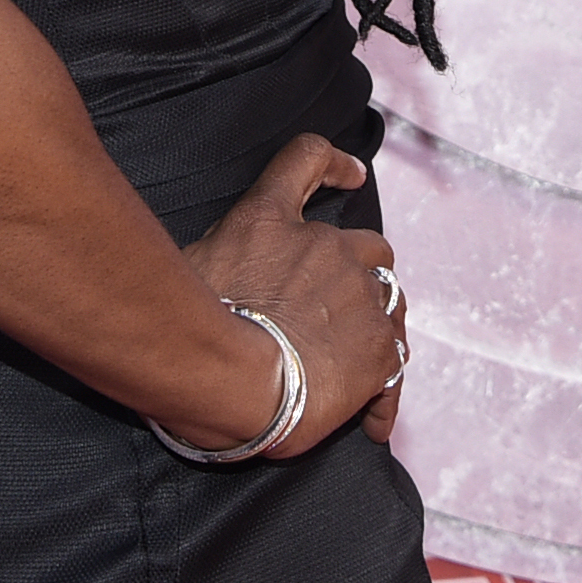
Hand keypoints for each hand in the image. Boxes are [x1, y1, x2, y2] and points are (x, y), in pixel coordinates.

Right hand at [179, 133, 411, 450]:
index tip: (354, 176)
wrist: (225, 373)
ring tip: (352, 372)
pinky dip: (384, 394)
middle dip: (360, 275)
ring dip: (375, 328)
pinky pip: (396, 364)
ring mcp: (356, 293)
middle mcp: (324, 246)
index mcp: (269, 220)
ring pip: (389, 301)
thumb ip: (214, 261)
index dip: (336, 165)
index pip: (307, 159)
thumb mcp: (185, 270)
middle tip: (335, 315)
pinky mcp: (378, 346)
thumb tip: (210, 276)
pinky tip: (372, 422)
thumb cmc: (187, 327)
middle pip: (367, 246)